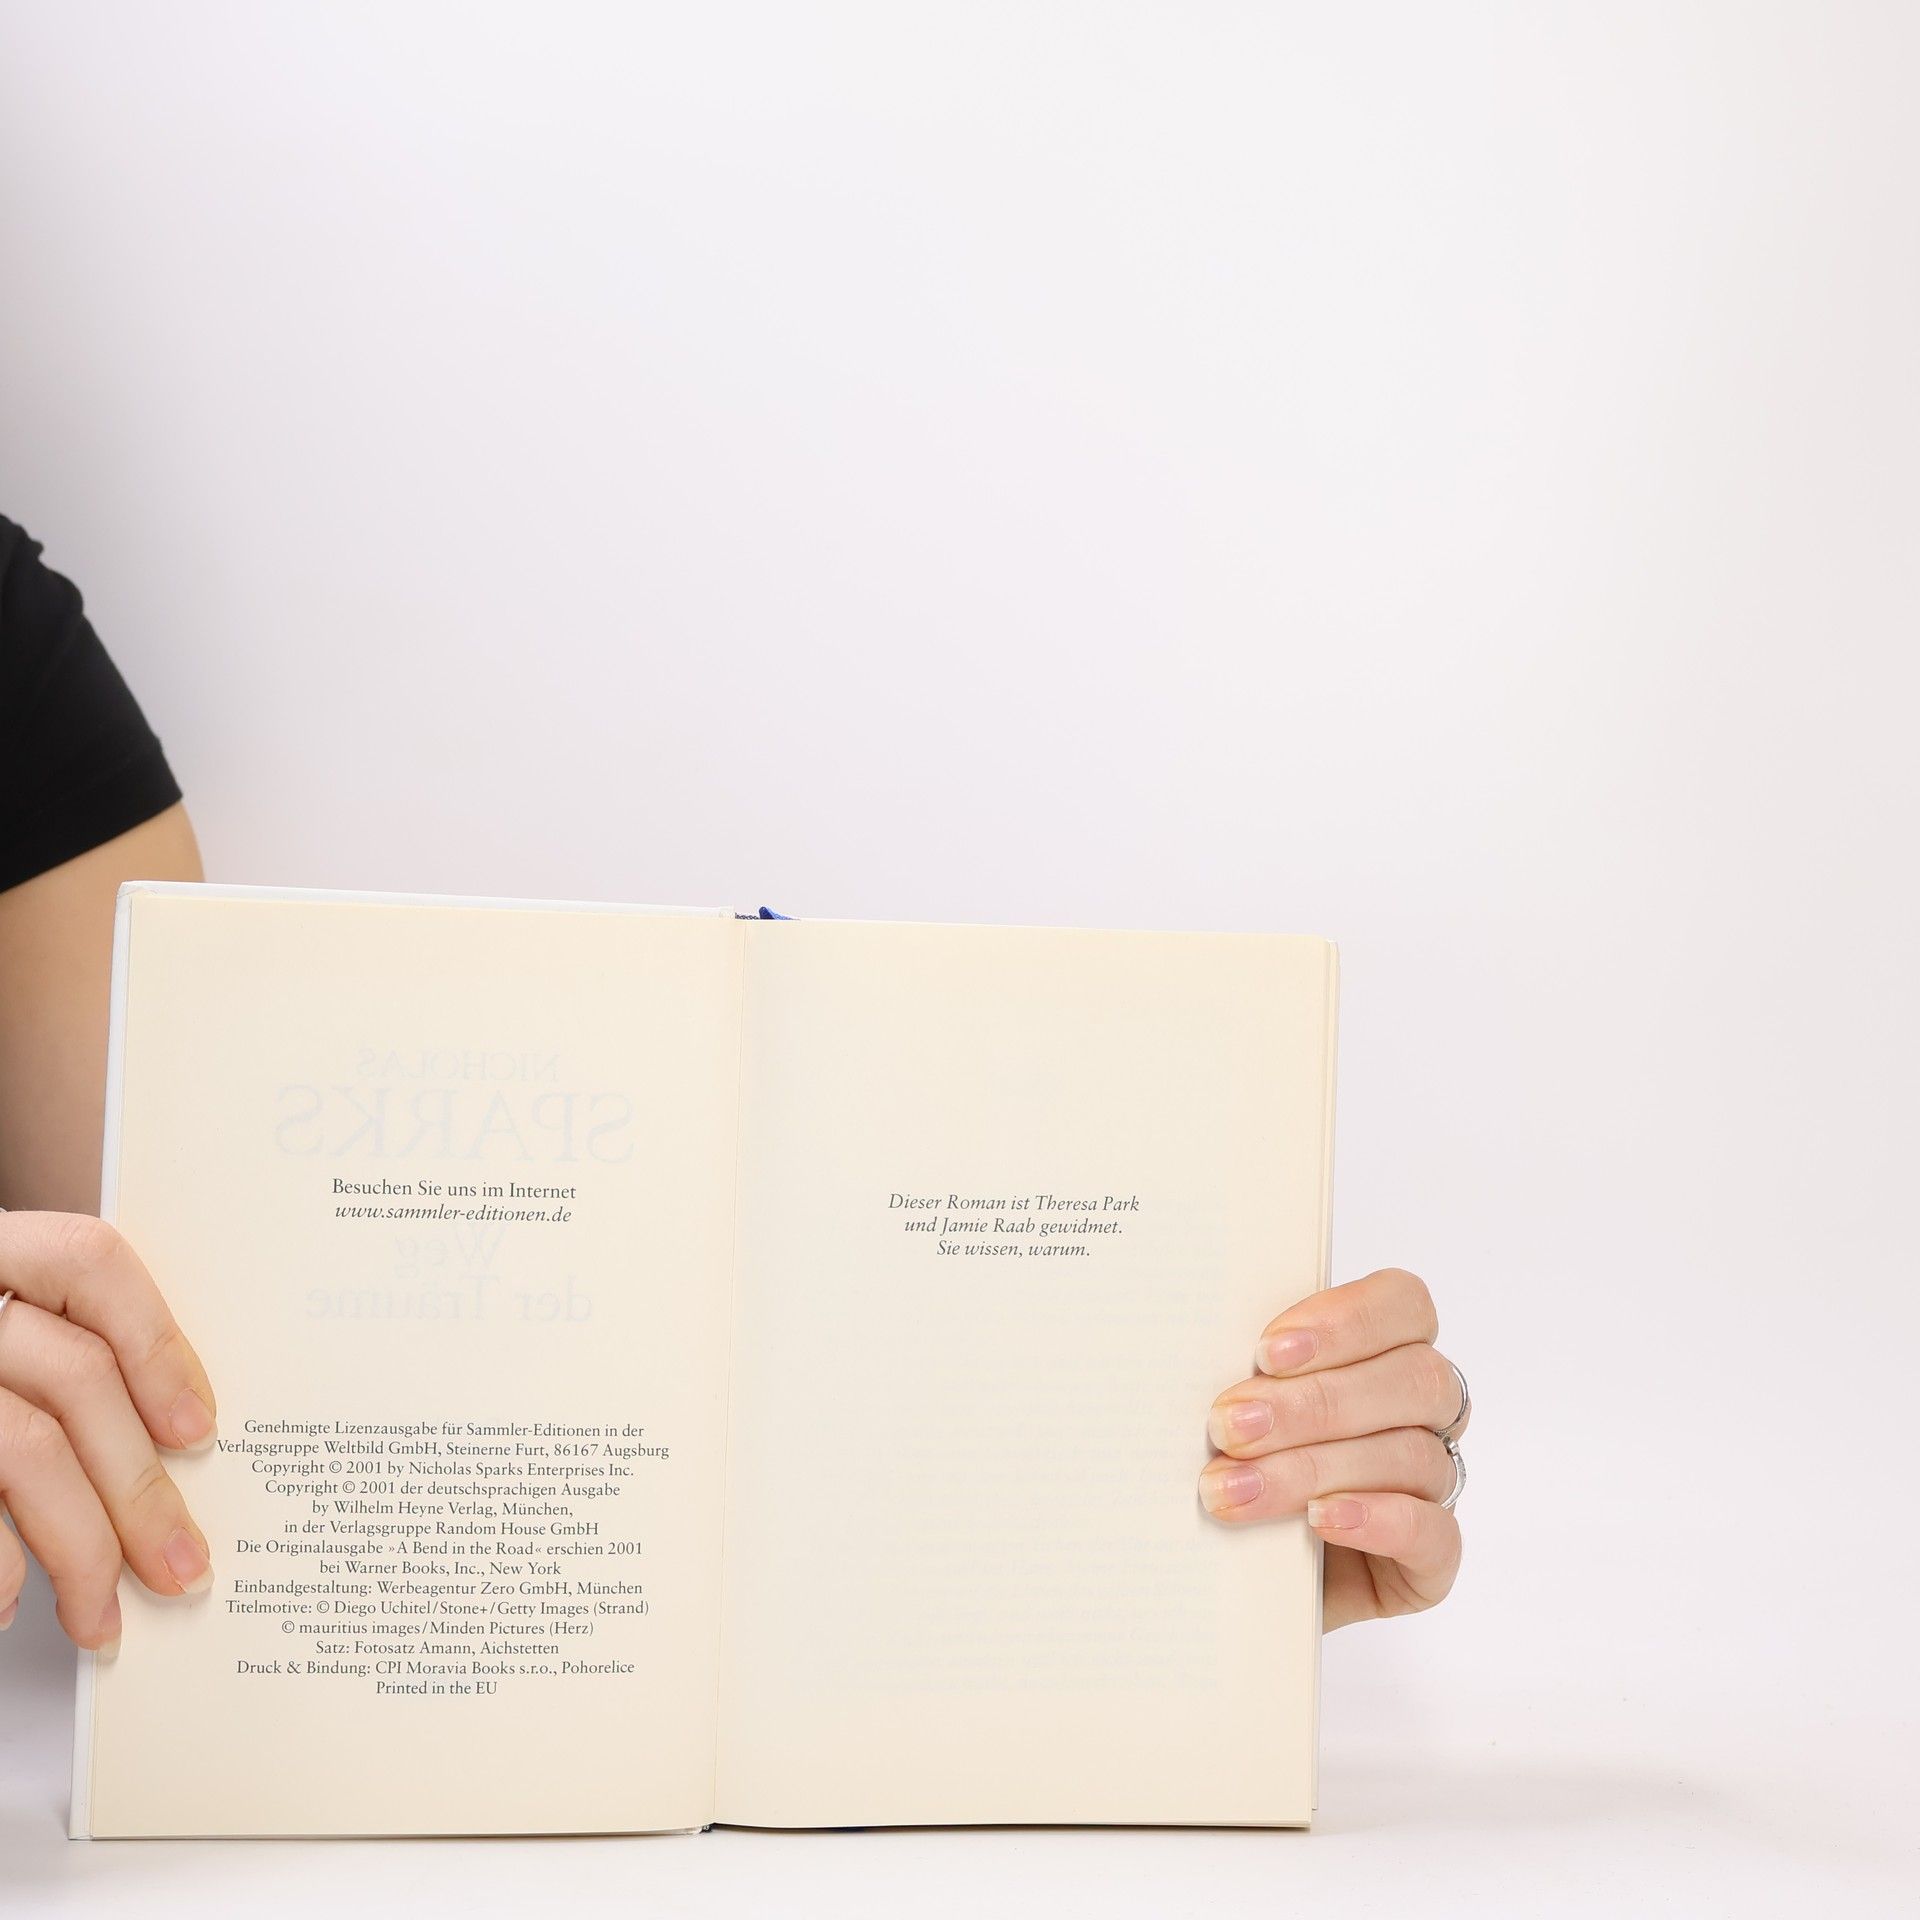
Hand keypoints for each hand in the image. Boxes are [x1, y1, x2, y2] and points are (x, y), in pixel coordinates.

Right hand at [0, 1211, 217, 1649]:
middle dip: (141, 1489)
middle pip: (74, 1378)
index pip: (89, 1262)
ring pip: (25, 1448)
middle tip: (182, 1570)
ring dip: (80, 1548)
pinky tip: (6, 1605)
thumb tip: (172, 1438)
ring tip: (102, 1618)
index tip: (198, 1429)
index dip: (157, 1341)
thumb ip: (50, 1362)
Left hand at [1198, 1267, 1464, 1628]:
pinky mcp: (1429, 1562)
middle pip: (1413, 1380)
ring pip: (1411, 1454)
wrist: (1227, 1577)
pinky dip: (1376, 1519)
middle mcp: (1418, 1412)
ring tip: (1234, 1490)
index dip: (1347, 1321)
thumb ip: (1246, 1372)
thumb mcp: (1234, 1409)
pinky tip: (1321, 1519)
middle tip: (1230, 1427)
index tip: (1266, 1351)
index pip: (1403, 1304)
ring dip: (1313, 1468)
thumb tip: (1202, 1344)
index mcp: (1382, 1351)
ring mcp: (1429, 1486)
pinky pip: (1434, 1533)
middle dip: (1314, 1403)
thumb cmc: (1231, 1467)